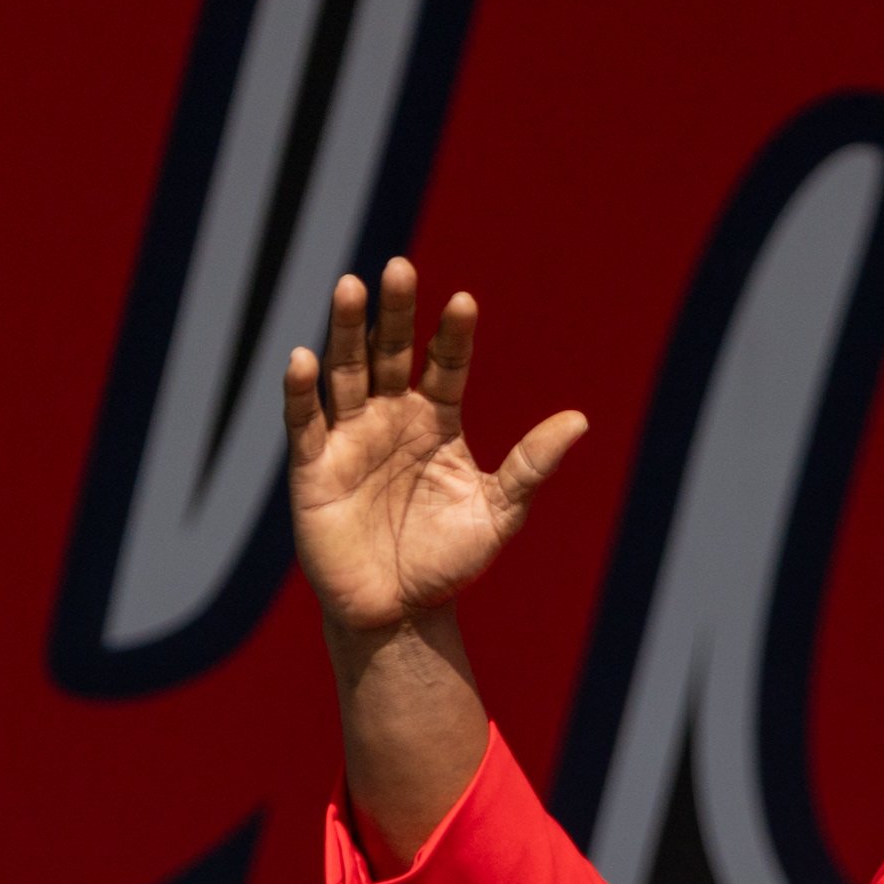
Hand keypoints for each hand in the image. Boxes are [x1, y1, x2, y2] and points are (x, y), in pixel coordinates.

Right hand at [285, 259, 586, 637]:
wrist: (399, 614)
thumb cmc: (448, 561)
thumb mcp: (499, 513)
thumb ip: (531, 465)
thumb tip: (580, 419)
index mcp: (437, 421)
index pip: (446, 364)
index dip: (453, 334)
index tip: (464, 302)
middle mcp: (391, 418)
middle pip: (390, 352)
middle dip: (394, 312)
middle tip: (399, 268)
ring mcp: (350, 439)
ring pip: (346, 372)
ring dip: (346, 331)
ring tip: (351, 286)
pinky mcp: (312, 469)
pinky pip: (304, 423)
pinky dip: (302, 392)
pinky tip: (304, 357)